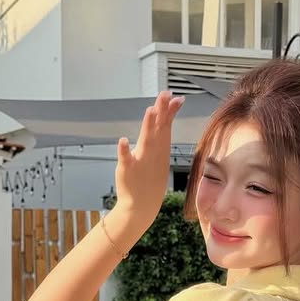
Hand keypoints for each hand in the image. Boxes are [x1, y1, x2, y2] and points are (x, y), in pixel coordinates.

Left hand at [113, 90, 184, 229]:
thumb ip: (160, 135)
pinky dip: (124, 151)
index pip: (166, 125)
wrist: (142, 205)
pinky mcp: (127, 170)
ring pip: (146, 141)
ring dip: (148, 126)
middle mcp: (152, 153)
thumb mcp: (160, 155)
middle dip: (162, 111)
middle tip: (166, 95)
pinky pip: (125, 160)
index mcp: (160, 149)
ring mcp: (140, 161)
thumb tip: (164, 117)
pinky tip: (122, 141)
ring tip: (150, 111)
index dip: (170, 111)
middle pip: (158, 129)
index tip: (176, 97)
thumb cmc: (151, 179)